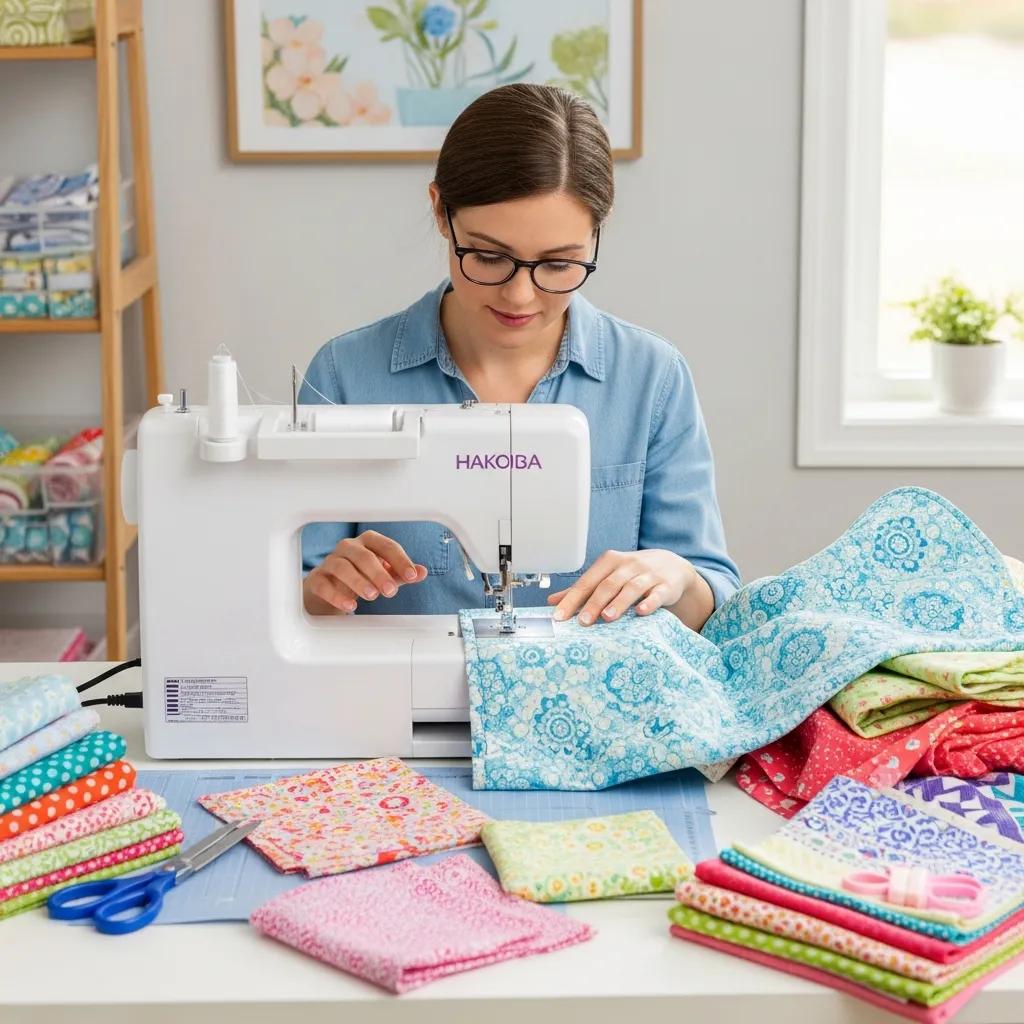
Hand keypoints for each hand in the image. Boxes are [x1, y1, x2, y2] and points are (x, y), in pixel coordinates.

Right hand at [303, 530, 427, 614]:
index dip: (400, 560)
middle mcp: (348, 548)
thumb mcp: (383, 574)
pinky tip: (350, 607)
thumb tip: (422, 572)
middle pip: (363, 556)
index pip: (386, 546)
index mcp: (368, 542)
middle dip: (379, 573)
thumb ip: (401, 573)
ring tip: (372, 596)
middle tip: (391, 592)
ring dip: (359, 581)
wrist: (328, 587)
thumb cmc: (359, 575)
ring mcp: (330, 562)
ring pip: (342, 567)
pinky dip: (337, 595)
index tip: (412, 575)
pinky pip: (324, 584)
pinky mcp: (317, 579)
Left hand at [547, 549, 697, 625]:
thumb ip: (583, 589)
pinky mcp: (665, 586)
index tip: (559, 615)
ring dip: (619, 603)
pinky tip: (641, 612)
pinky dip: (649, 602)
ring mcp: (648, 574)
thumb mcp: (608, 575)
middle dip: (594, 603)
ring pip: (631, 588)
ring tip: (607, 617)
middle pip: (607, 584)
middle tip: (583, 622)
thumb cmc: (633, 573)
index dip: (572, 598)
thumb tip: (553, 601)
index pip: (587, 581)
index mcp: (609, 562)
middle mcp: (628, 565)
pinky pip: (657, 594)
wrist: (672, 566)